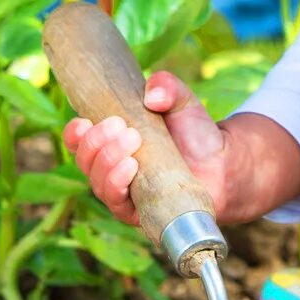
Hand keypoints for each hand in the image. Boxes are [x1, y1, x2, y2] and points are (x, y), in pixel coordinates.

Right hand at [62, 71, 299, 227]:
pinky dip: (117, 184)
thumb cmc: (197, 133)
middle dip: (96, 142)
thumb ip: (168, 86)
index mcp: (112, 143)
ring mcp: (125, 193)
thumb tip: (152, 93)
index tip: (83, 121)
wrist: (224, 164)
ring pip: (98, 183)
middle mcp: (112, 170)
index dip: (75, 133)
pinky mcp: (139, 213)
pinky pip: (117, 204)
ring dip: (107, 161)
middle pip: (85, 161)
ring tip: (131, 143)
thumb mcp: (182, 101)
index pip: (80, 141)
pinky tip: (131, 167)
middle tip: (121, 127)